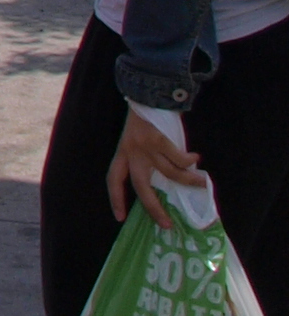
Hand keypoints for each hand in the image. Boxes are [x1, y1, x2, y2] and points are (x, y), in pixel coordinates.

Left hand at [110, 105, 199, 226]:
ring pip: (170, 173)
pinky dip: (189, 160)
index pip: (113, 179)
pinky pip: (178, 158)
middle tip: (166, 225)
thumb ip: (145, 158)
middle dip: (153, 208)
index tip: (120, 218)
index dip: (116, 198)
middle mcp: (131, 152)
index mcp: (122, 152)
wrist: (145, 91)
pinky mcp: (159, 139)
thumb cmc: (144, 118)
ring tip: (202, 183)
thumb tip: (165, 183)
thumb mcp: (136, 140)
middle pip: (141, 186)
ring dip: (189, 181)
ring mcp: (145, 146)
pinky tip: (195, 159)